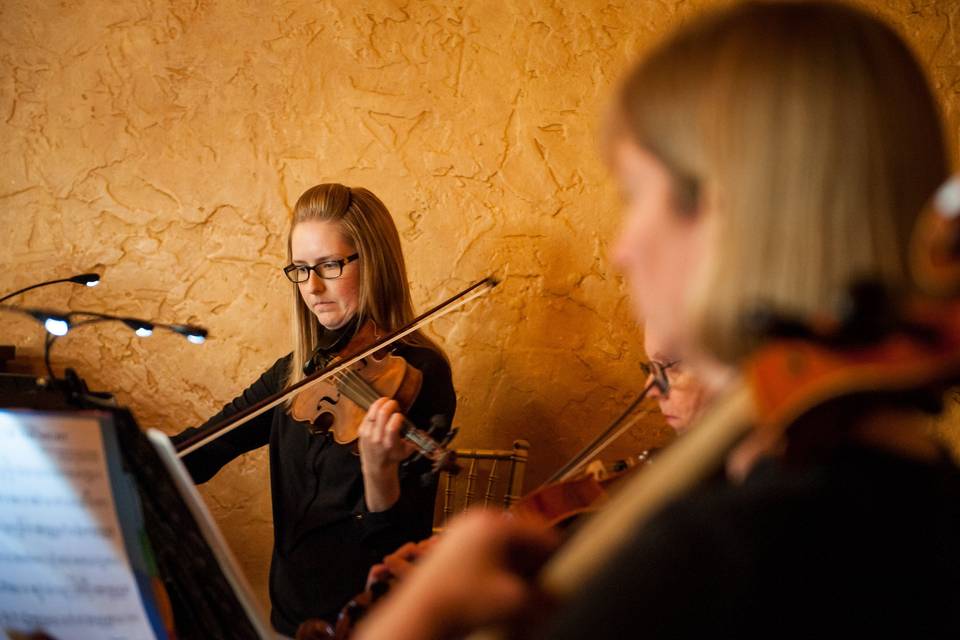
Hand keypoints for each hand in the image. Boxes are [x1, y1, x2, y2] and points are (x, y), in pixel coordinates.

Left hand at [354, 510, 558, 639]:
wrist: (419, 611)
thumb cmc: (464, 601)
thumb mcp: (514, 601)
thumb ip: (543, 598)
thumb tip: (560, 598)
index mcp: (496, 523)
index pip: (539, 533)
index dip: (557, 552)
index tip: (568, 565)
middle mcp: (477, 519)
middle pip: (520, 538)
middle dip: (535, 561)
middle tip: (548, 580)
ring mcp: (460, 532)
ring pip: (501, 547)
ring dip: (517, 566)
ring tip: (526, 588)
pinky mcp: (448, 548)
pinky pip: (483, 553)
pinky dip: (497, 568)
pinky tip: (501, 590)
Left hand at [358, 397, 415, 511]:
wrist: (377, 465)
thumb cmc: (392, 457)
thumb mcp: (407, 451)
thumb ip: (415, 440)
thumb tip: (423, 432)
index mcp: (390, 443)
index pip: (392, 426)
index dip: (398, 416)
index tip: (400, 415)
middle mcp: (377, 438)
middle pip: (382, 414)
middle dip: (390, 405)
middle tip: (394, 404)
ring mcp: (368, 434)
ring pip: (373, 412)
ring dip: (381, 403)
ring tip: (386, 402)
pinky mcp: (362, 431)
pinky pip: (367, 415)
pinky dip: (373, 409)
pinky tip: (378, 408)